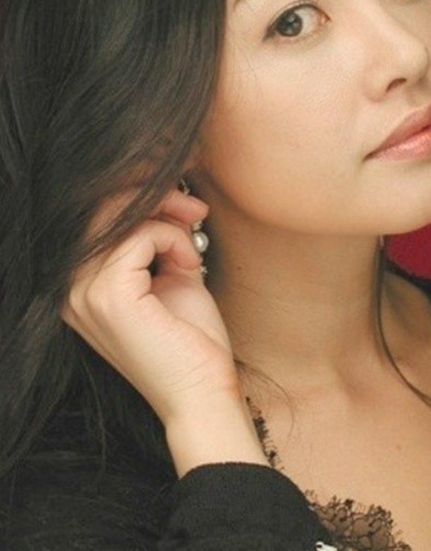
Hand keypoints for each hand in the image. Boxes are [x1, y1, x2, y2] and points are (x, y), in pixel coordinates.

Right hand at [63, 188, 267, 474]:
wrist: (203, 392)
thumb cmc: (190, 340)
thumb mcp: (170, 274)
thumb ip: (158, 236)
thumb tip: (165, 196)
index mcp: (79, 286)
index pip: (95, 218)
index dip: (140, 198)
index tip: (183, 204)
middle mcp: (70, 289)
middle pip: (102, 209)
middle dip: (155, 197)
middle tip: (194, 209)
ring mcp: (84, 293)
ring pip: (121, 217)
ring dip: (168, 221)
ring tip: (192, 252)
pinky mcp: (109, 295)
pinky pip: (141, 235)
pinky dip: (173, 240)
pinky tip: (188, 267)